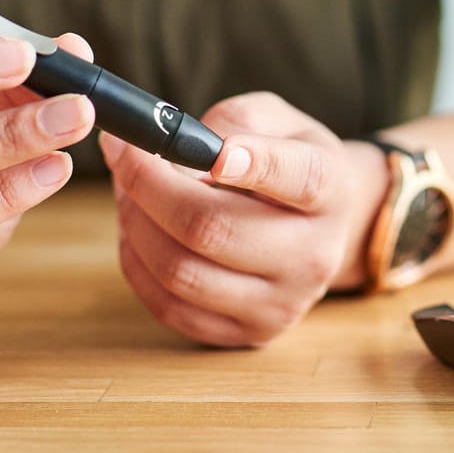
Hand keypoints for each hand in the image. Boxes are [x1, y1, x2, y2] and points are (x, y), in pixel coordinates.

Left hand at [103, 91, 390, 346]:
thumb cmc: (288, 160)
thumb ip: (235, 121)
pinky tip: (137, 232)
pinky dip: (138, 265)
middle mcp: (313, 254)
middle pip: (212, 229)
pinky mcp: (251, 332)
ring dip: (135, 225)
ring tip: (127, 192)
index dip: (252, 162)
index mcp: (330, 189)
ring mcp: (283, 302)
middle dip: (148, 186)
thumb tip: (177, 153)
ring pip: (181, 272)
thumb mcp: (278, 120)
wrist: (324, 225)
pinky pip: (170, 307)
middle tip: (123, 155)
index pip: (298, 179)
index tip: (207, 149)